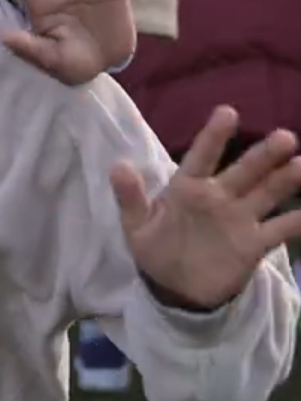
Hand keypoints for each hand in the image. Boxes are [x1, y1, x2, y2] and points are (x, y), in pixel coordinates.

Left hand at [113, 107, 300, 309]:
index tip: (227, 111)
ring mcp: (238, 219)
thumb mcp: (136, 225)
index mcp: (187, 187)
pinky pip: (279, 230)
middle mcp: (217, 197)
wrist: (173, 289)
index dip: (214, 135)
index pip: (202, 155)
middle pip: (243, 170)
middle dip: (263, 154)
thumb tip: (117, 166)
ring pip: (266, 193)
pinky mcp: (253, 244)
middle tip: (285, 137)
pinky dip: (298, 222)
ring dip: (284, 180)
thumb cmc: (154, 249)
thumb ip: (130, 197)